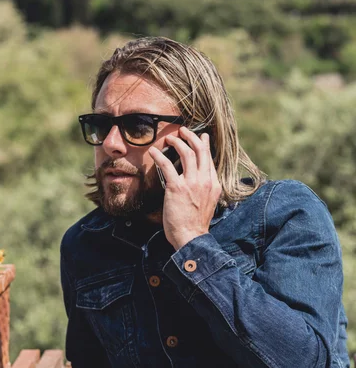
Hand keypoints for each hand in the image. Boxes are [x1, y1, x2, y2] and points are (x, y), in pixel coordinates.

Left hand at [149, 127, 221, 249]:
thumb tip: (199, 180)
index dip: (204, 145)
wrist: (191, 237)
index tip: (201, 137)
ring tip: (169, 137)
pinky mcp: (177, 187)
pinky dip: (160, 155)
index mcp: (214, 184)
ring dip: (177, 142)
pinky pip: (168, 165)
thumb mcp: (208, 202)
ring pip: (187, 153)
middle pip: (200, 151)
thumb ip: (205, 188)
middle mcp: (205, 180)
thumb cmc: (196, 224)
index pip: (209, 159)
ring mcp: (192, 183)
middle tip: (183, 130)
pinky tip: (154, 151)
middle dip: (191, 137)